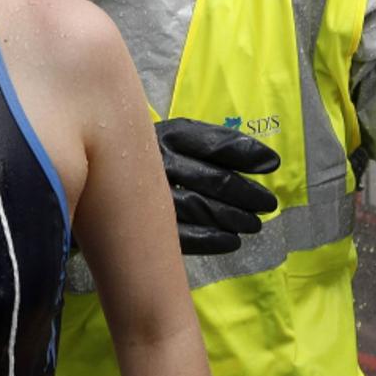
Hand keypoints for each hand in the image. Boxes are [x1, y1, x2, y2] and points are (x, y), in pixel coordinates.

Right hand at [157, 118, 279, 255]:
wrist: (103, 177)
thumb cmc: (155, 155)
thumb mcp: (179, 138)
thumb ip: (218, 145)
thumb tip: (267, 162)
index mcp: (169, 135)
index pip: (215, 144)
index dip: (247, 154)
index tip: (272, 164)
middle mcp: (158, 161)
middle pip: (213, 179)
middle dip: (247, 193)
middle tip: (268, 204)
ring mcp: (149, 194)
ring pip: (200, 208)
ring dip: (233, 217)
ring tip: (254, 224)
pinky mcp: (145, 224)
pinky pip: (183, 235)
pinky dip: (211, 239)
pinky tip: (231, 241)